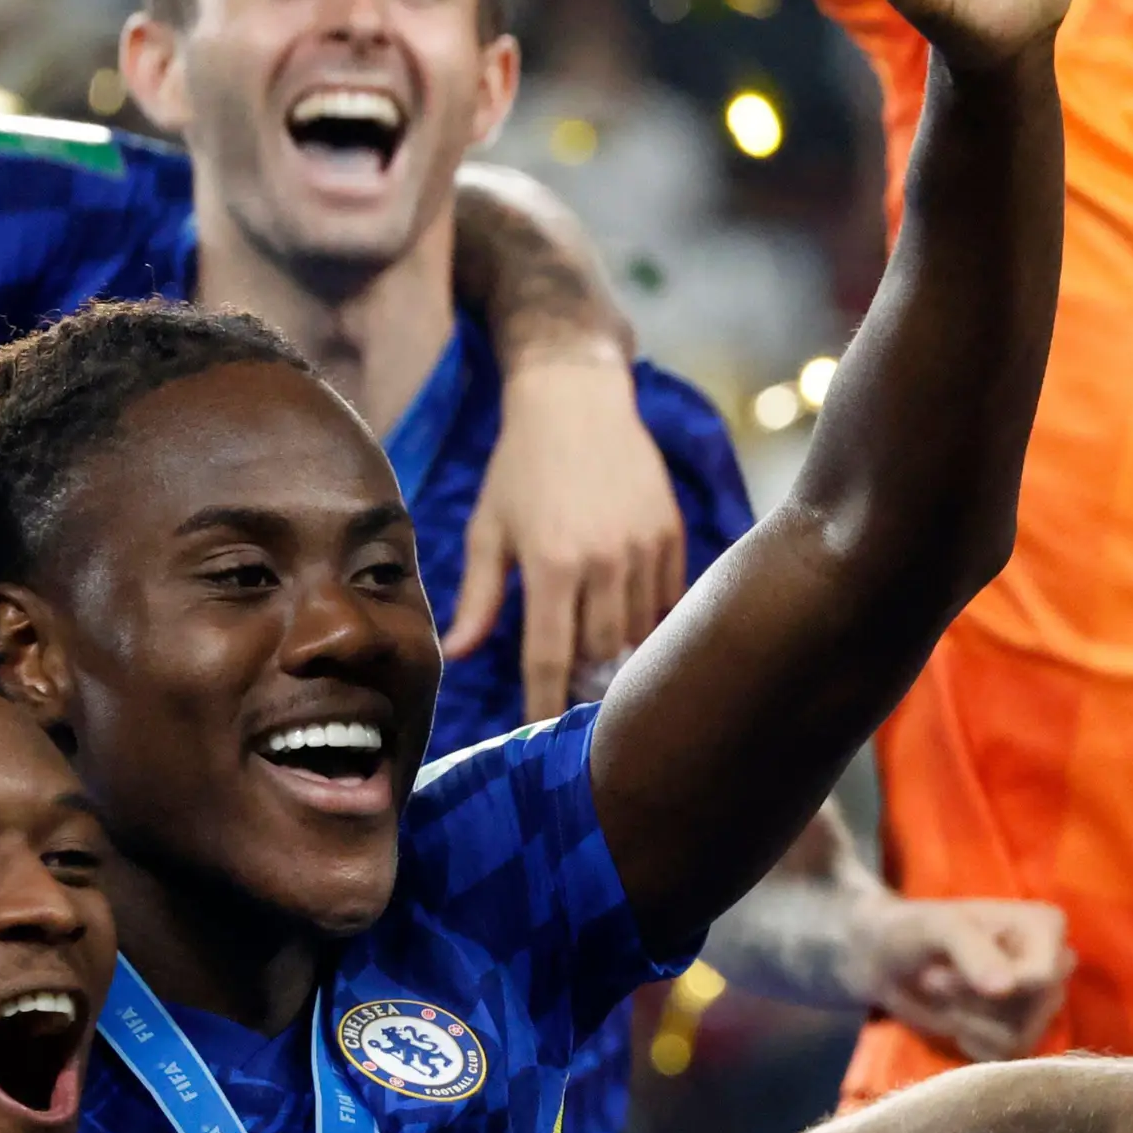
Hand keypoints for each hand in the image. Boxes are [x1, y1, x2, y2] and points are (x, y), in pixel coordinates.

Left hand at [447, 352, 686, 720]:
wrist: (577, 400)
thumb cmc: (520, 466)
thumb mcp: (488, 529)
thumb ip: (480, 598)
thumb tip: (459, 654)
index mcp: (551, 564)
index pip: (550, 657)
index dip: (545, 702)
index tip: (542, 731)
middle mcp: (604, 560)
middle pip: (601, 652)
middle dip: (585, 682)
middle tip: (573, 700)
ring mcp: (645, 546)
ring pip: (641, 630)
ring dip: (622, 655)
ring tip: (606, 672)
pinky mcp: (672, 531)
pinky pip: (670, 598)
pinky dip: (653, 621)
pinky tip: (637, 629)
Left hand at [864, 893, 1072, 1061]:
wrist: (888, 961)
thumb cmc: (915, 931)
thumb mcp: (938, 928)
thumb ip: (973, 952)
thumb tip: (1006, 989)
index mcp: (1046, 926)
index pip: (1044, 976)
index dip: (995, 987)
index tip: (937, 975)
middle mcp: (1053, 963)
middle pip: (1035, 1008)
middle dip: (975, 1003)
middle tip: (932, 980)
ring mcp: (1039, 1002)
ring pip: (1021, 1036)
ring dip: (968, 1021)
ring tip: (940, 994)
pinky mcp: (1020, 1033)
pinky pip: (1008, 1056)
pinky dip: (971, 1042)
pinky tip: (954, 1017)